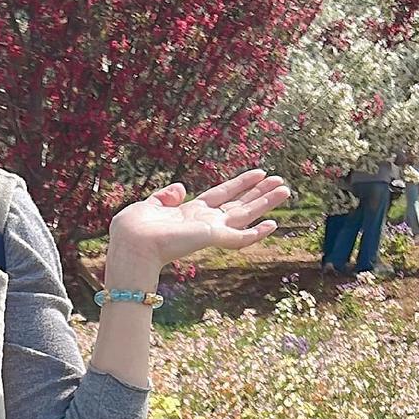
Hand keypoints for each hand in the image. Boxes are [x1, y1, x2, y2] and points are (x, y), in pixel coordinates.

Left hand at [108, 166, 290, 273]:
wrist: (132, 245)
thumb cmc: (134, 229)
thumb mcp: (149, 205)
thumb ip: (165, 196)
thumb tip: (182, 188)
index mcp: (190, 213)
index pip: (221, 195)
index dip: (239, 184)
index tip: (257, 173)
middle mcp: (205, 222)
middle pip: (239, 204)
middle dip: (260, 193)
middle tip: (280, 181)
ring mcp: (211, 231)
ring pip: (246, 215)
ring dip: (266, 203)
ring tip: (286, 190)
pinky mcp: (214, 238)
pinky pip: (241, 238)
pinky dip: (257, 233)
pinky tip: (273, 224)